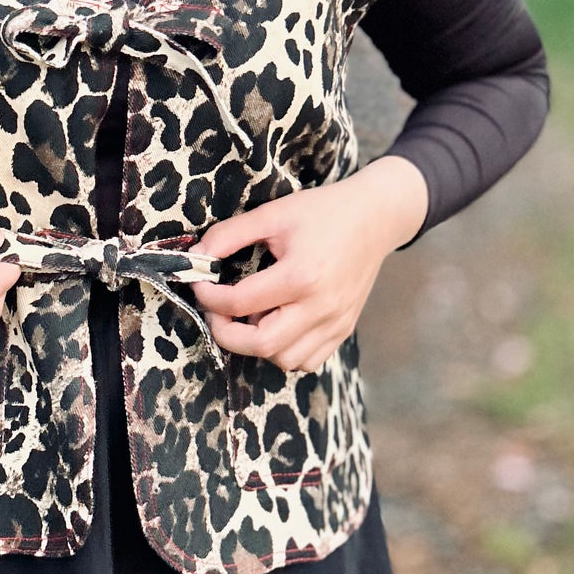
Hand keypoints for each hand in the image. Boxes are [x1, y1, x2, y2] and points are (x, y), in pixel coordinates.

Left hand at [190, 157, 429, 373]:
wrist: (375, 218)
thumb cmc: (324, 212)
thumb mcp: (273, 214)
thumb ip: (230, 234)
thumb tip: (197, 255)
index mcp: (301, 276)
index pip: (240, 302)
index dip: (209, 297)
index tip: (200, 285)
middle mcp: (320, 307)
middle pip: (261, 344)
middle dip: (226, 333)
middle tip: (216, 313)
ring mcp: (335, 323)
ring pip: (285, 359)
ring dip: (257, 344)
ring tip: (252, 315)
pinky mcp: (343, 329)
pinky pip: (308, 361)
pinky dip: (285, 352)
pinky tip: (278, 324)